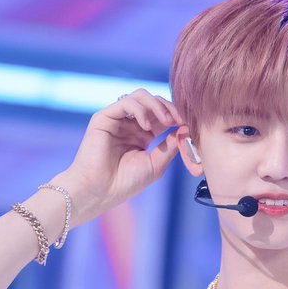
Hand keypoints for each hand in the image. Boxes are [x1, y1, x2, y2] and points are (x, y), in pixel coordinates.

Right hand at [60, 89, 181, 210]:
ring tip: (166, 121)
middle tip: (179, 120)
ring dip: (157, 105)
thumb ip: (171, 145)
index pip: (162, 115)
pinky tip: (147, 127)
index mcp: (143, 135)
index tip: (187, 124)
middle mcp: (130, 125)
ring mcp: (117, 120)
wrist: (100, 191)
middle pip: (153, 102)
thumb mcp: (156, 164)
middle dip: (169, 108)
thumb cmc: (125, 183)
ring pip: (140, 96)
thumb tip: (186, 128)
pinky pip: (126, 102)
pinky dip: (140, 110)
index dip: (176, 115)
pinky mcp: (104, 118)